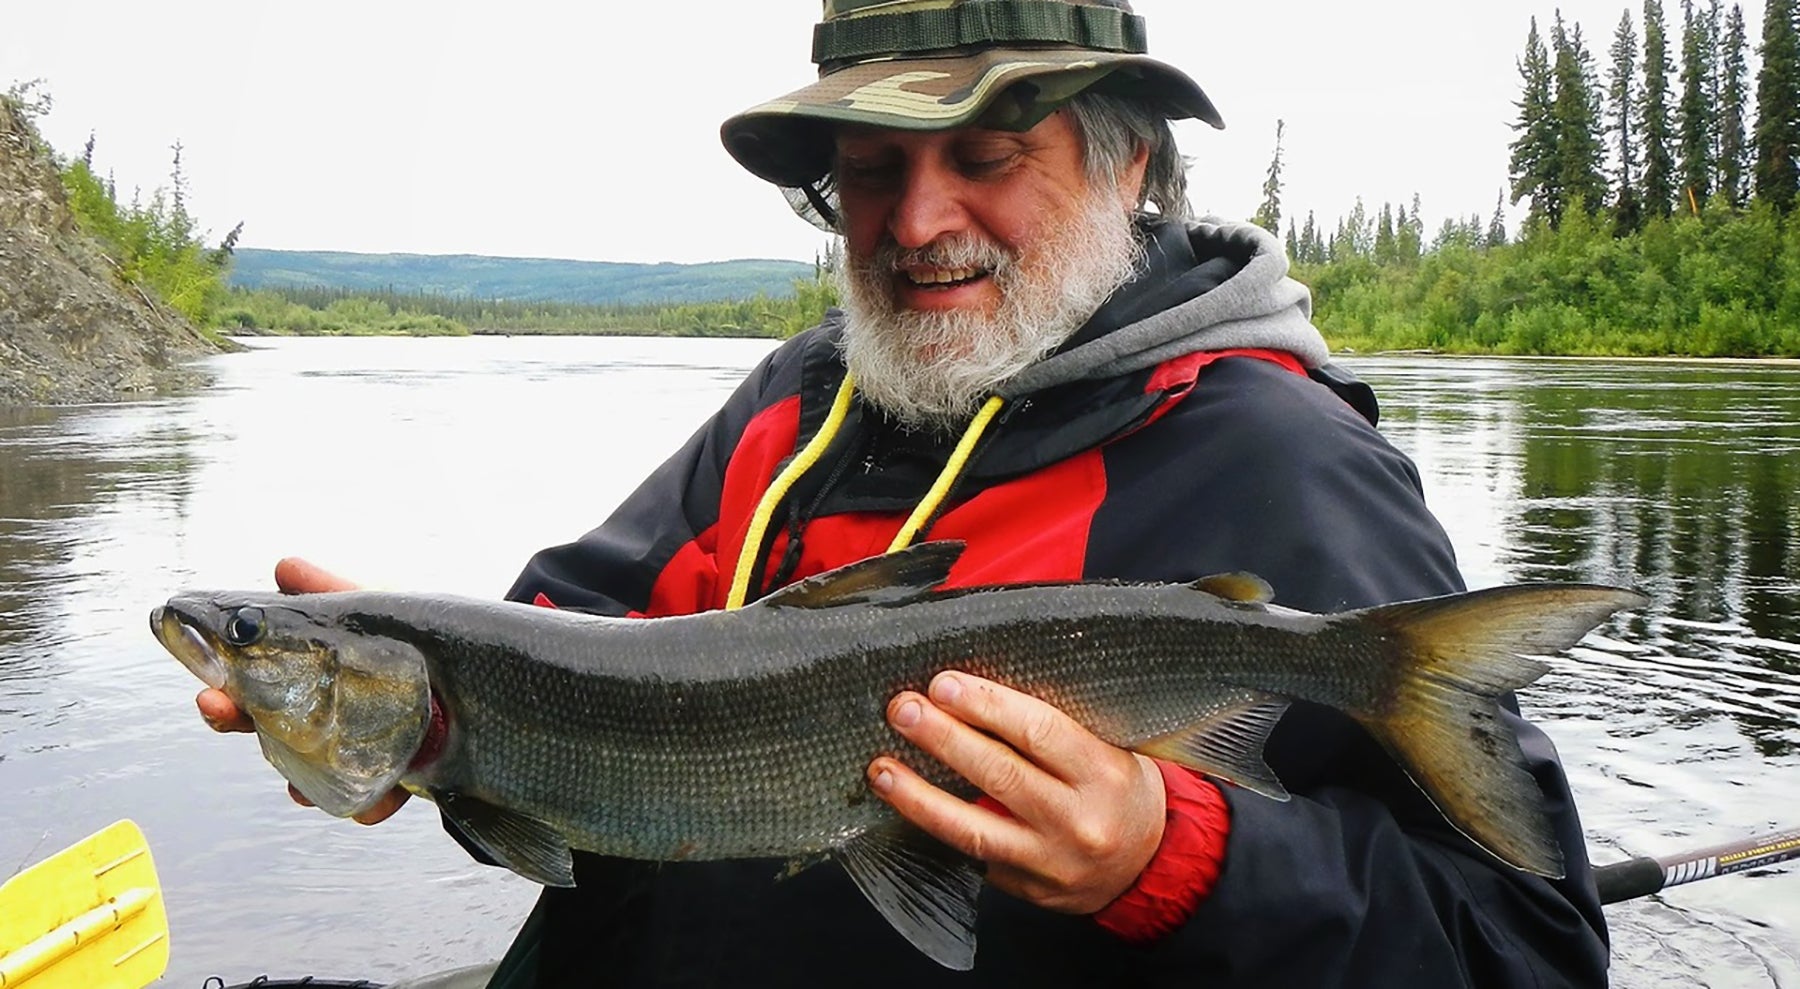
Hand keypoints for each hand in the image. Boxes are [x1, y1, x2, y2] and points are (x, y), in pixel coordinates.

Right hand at [193, 557, 409, 824]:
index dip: (226, 695)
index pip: (252, 693)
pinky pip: (374, 798)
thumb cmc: (412, 643)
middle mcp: (319, 720)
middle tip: (221, 710)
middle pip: (267, 732)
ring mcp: (352, 750)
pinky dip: (372, 805)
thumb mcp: (374, 613)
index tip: (209, 690)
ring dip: (303, 781)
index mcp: (306, 683)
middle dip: (240, 724)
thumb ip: (332, 592)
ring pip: (312, 776)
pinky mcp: (392, 775)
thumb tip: (284, 565)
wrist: (476, 674)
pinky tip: (375, 804)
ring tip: (299, 787)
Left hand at [868, 671, 1166, 914]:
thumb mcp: (1110, 747)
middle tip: (903, 710)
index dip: (986, 705)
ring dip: (919, 796)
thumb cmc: (1120, 789)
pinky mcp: (1027, 889)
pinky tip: (903, 808)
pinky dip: (934, 831)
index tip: (943, 684)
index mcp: (1104, 773)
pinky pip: (973, 858)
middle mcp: (1078, 820)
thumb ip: (1055, 725)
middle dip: (944, 739)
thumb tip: (977, 687)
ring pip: (974, 829)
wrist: (1149, 864)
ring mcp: (1050, 862)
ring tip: (881, 769)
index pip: (1039, 731)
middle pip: (1000, 775)